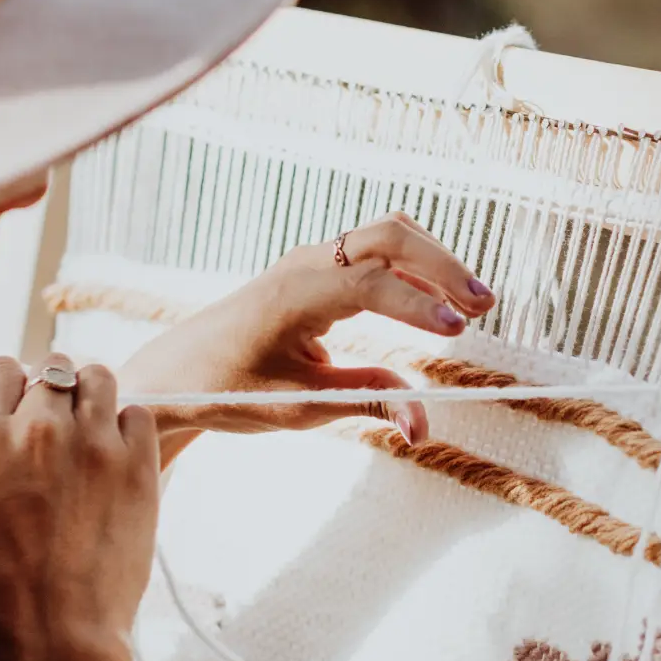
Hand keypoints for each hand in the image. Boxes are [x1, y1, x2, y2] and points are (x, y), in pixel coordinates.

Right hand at [0, 355, 159, 660]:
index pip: (2, 369)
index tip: (24, 407)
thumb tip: (20, 426)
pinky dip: (131, 428)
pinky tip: (121, 461)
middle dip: (59, 393)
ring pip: (100, 377)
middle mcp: (37, 428)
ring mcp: (91, 441)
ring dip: (97, 398)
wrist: (56, 632)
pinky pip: (139, 412)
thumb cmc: (5, 587)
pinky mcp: (136, 461)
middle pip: (55, 369)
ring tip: (95, 437)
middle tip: (65, 430)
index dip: (16, 387)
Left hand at [117, 211, 495, 449]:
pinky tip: (437, 301)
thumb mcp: (298, 406)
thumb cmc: (229, 388)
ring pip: (386, 236)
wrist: (178, 371)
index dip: (419, 304)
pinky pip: (374, 250)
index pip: (373, 282)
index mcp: (297, 294)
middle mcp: (307, 264)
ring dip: (432, 262)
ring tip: (471, 304)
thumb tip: (423, 424)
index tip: (457, 331)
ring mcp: (313, 261)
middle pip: (389, 237)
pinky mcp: (318, 269)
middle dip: (442, 266)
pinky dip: (413, 267)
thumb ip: (366, 402)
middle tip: (482, 306)